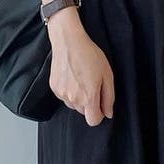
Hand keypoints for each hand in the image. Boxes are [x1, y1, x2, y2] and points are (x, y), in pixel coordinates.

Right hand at [46, 8, 114, 125]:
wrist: (69, 42)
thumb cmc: (89, 55)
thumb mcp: (107, 75)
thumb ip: (109, 98)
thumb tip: (108, 113)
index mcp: (88, 97)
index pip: (93, 121)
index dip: (99, 114)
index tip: (101, 104)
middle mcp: (73, 99)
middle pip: (84, 112)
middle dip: (89, 103)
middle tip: (92, 84)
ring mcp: (62, 94)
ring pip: (74, 105)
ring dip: (79, 97)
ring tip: (81, 79)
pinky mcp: (54, 88)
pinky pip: (65, 97)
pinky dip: (69, 91)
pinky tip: (72, 77)